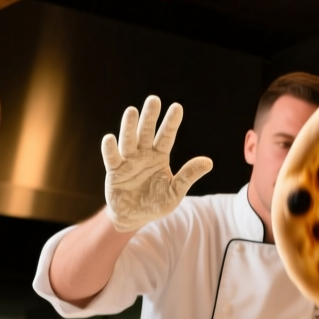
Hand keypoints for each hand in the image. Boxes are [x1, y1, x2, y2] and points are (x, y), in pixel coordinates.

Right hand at [100, 96, 212, 231]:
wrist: (134, 218)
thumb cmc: (155, 203)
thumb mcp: (175, 192)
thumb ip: (188, 176)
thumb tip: (208, 162)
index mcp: (159, 157)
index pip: (166, 136)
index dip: (171, 122)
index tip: (177, 107)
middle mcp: (143, 154)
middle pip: (146, 132)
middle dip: (150, 117)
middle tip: (153, 99)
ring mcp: (128, 161)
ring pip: (129, 141)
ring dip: (129, 127)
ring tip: (131, 111)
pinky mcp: (114, 171)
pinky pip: (111, 158)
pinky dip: (110, 149)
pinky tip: (110, 138)